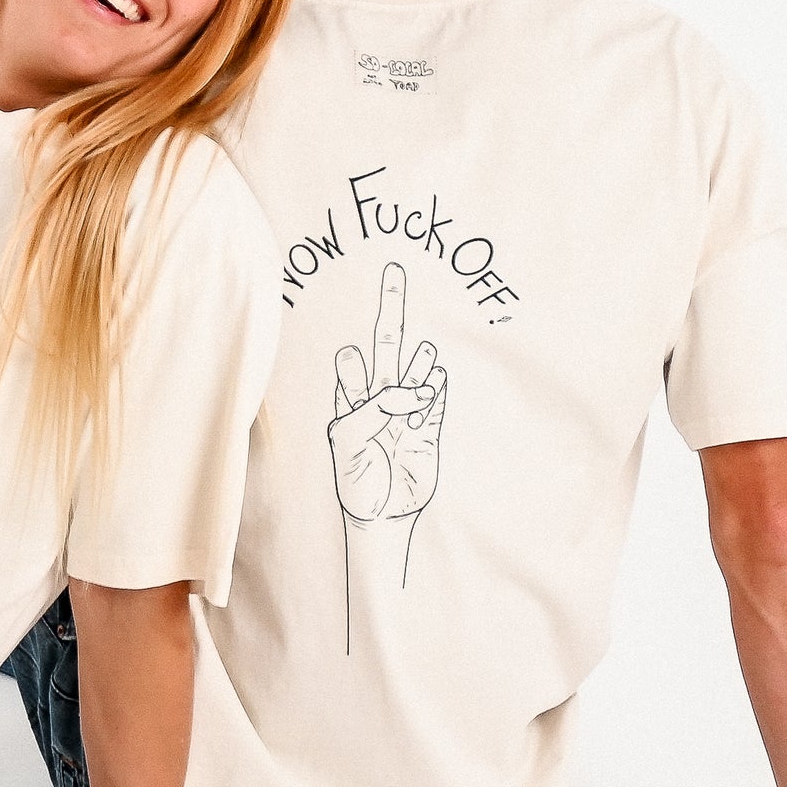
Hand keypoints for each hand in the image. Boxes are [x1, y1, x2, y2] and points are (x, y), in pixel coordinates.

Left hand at [326, 264, 444, 521]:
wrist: (381, 514)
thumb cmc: (356, 479)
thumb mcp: (351, 440)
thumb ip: (376, 408)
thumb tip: (415, 388)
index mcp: (351, 401)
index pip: (352, 368)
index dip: (351, 364)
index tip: (348, 357)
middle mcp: (379, 400)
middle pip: (387, 346)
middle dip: (391, 309)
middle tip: (394, 272)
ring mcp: (406, 412)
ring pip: (415, 374)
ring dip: (420, 363)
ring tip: (425, 352)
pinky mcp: (428, 429)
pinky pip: (436, 401)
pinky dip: (437, 390)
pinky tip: (437, 376)